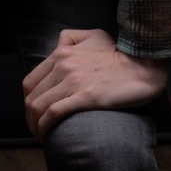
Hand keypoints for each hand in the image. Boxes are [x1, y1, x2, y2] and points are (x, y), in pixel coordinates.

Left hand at [22, 28, 170, 138]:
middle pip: (32, 96)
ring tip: (41, 136)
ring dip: (35, 125)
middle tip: (36, 128)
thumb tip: (58, 46)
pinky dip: (45, 126)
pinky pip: (54, 113)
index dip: (28, 100)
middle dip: (29, 116)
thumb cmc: (120, 53)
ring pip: (39, 105)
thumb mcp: (92, 35)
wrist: (142, 65)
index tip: (34, 113)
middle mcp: (63, 65)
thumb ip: (71, 38)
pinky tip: (47, 135)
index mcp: (61, 53)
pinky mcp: (85, 97)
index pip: (30, 80)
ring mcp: (73, 81)